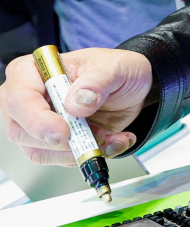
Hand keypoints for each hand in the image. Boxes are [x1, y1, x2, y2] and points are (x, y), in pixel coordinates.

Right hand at [1, 48, 152, 165]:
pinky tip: (112, 140)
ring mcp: (39, 124)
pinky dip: (90, 154)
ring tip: (108, 134)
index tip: (63, 131)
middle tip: (96, 134)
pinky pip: (63, 159)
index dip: (37, 120)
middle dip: (61, 141)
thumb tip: (76, 103)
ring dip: (78, 150)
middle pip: (21, 132)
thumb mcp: (114, 67)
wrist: (134, 87)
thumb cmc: (116, 70)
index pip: (19, 100)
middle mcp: (28, 100)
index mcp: (32, 71)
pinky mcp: (55, 142)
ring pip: (41, 152)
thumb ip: (96, 82)